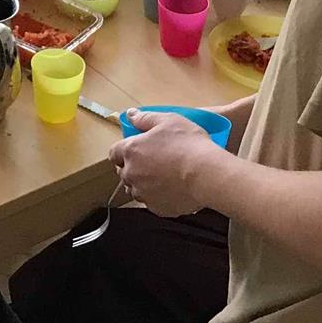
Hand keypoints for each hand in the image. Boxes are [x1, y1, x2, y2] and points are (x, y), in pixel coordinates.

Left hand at [108, 110, 225, 216]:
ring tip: (164, 176)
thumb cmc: (189, 145)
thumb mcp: (168, 121)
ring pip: (136, 189)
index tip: (136, 149)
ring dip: (144, 183)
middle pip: (124, 172)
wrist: (207, 174)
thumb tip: (131, 114)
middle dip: (134, 167)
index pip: (114, 153)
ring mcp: (143, 193)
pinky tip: (173, 188)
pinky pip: (152, 202)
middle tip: (154, 161)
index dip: (124, 151)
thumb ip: (145, 118)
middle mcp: (132, 174)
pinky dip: (159, 197)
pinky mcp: (157, 208)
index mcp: (131, 151)